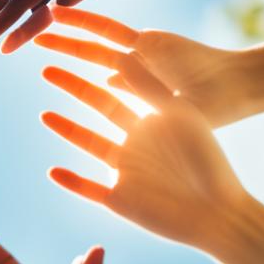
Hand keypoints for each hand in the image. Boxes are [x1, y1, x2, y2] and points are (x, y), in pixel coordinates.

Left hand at [33, 7, 246, 126]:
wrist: (241, 90)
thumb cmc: (213, 115)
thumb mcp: (164, 121)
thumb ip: (131, 106)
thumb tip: (103, 89)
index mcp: (138, 99)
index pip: (95, 93)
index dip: (71, 85)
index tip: (47, 77)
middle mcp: (136, 74)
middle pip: (89, 62)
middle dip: (61, 54)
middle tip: (29, 46)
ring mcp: (140, 56)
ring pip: (91, 46)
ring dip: (64, 36)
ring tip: (35, 25)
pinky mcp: (146, 40)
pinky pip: (108, 29)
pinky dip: (82, 19)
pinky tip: (57, 11)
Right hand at [40, 53, 248, 251]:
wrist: (219, 210)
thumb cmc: (205, 160)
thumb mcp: (177, 115)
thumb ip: (148, 87)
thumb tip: (122, 53)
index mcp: (148, 122)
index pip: (114, 92)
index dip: (93, 73)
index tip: (71, 55)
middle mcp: (133, 143)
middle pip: (97, 111)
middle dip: (73, 90)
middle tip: (47, 71)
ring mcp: (123, 171)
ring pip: (89, 146)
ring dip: (67, 129)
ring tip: (44, 114)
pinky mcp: (118, 199)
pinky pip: (87, 189)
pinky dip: (70, 181)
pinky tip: (52, 171)